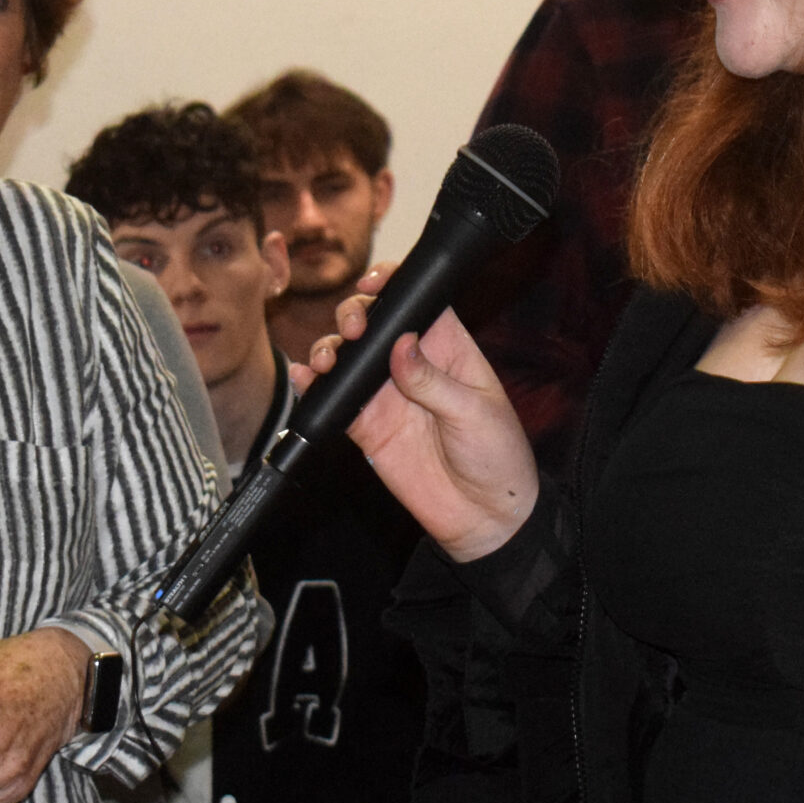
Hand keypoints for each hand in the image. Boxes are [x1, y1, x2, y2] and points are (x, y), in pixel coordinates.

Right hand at [293, 267, 538, 562]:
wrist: (484, 518)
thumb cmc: (498, 457)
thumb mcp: (475, 412)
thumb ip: (434, 380)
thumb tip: (401, 344)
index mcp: (448, 349)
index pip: (417, 303)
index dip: (392, 285)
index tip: (373, 284)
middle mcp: (412, 365)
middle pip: (373, 324)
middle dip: (353, 316)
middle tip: (350, 331)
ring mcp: (386, 395)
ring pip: (347, 357)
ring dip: (329, 349)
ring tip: (326, 359)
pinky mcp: (366, 426)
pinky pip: (334, 400)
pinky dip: (314, 387)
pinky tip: (305, 379)